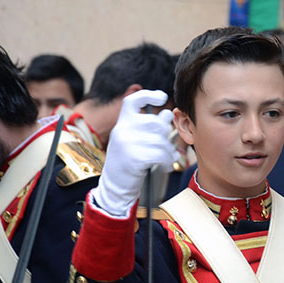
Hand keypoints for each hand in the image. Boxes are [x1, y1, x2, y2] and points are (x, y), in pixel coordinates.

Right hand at [93, 90, 178, 215]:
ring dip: (168, 152)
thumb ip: (149, 127)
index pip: (133, 100)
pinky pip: (160, 155)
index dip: (148, 95)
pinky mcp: (133, 158)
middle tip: (168, 148)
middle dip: (166, 135)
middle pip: (154, 122)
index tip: (162, 97)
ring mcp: (126, 143)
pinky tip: (165, 167)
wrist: (115, 187)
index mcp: (122, 123)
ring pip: (160, 140)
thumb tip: (167, 113)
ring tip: (168, 159)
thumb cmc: (128, 163)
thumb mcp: (134, 141)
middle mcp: (122, 130)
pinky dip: (167, 162)